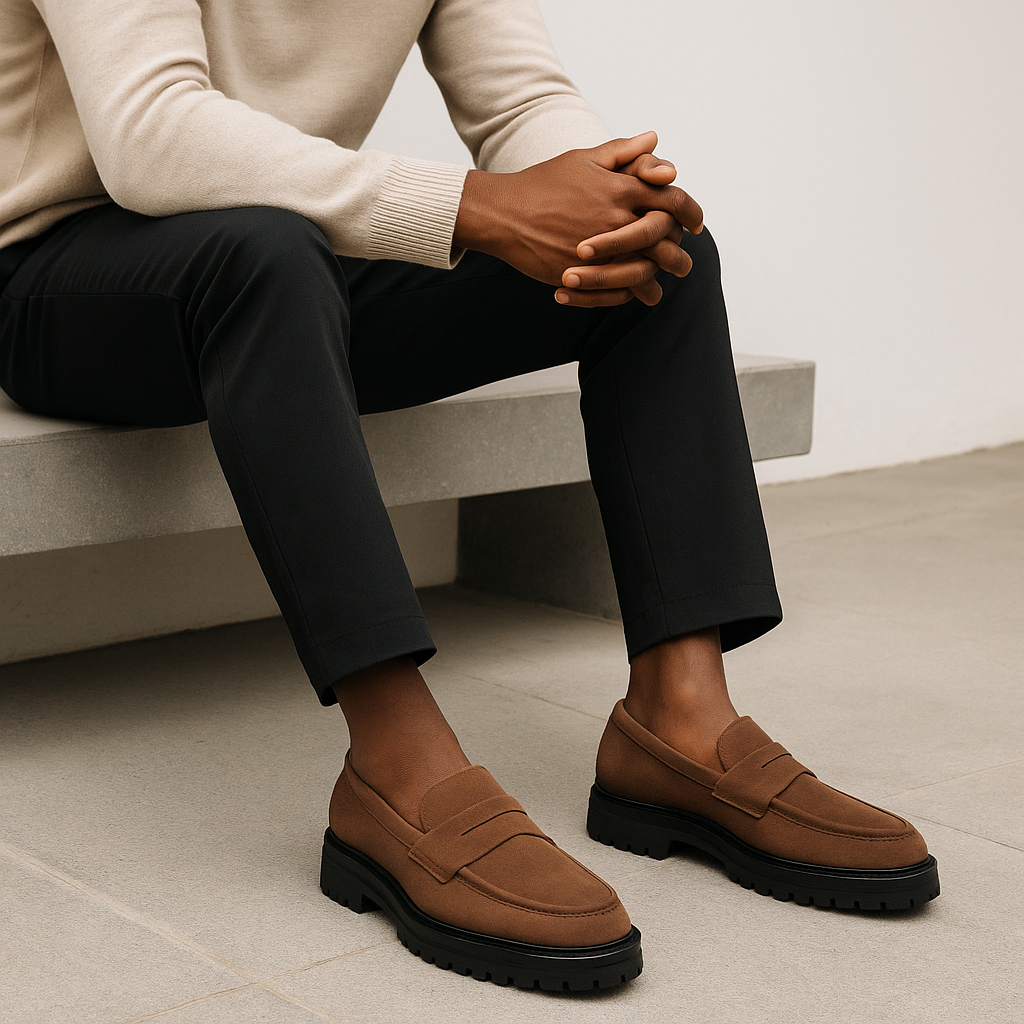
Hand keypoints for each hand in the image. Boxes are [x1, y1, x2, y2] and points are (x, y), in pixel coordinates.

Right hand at [454, 132, 701, 306]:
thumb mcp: (584, 158)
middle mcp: (617, 219)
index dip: (691, 212)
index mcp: (622, 188)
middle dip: (679, 256)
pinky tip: (629, 296)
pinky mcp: (584, 273)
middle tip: (684, 262)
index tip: (695, 222)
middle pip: (666, 242)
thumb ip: (623, 151)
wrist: (506, 214)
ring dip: (656, 282)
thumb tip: (654, 140)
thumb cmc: (544, 183)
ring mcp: (602, 250)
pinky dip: (627, 295)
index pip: (674, 200)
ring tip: (657, 287)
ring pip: (645, 272)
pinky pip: (617, 291)